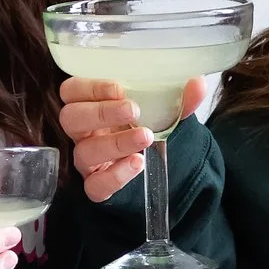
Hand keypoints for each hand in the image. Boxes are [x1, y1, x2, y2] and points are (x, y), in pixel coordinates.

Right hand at [57, 75, 216, 203]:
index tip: (119, 88)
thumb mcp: (162, 110)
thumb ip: (178, 98)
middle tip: (133, 111)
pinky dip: (116, 176)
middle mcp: (82, 132)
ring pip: (83, 152)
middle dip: (100, 113)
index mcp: (90, 105)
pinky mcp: (95, 186)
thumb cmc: (146, 127)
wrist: (155, 164)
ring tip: (145, 136)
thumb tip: (198, 82)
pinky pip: (95, 186)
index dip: (89, 88)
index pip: (71, 91)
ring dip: (115, 143)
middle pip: (70, 118)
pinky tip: (138, 163)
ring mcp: (86, 161)